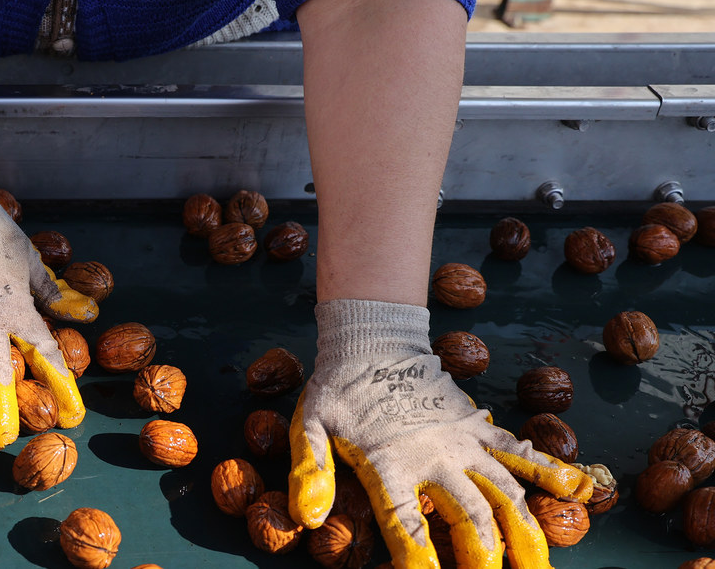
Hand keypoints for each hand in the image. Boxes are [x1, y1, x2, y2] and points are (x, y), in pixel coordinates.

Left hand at [288, 299, 592, 568]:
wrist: (372, 339)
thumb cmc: (339, 390)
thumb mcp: (308, 425)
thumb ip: (310, 470)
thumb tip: (308, 518)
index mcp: (388, 462)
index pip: (405, 524)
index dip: (418, 561)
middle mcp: (434, 456)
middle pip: (470, 519)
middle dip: (484, 560)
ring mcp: (462, 441)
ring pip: (505, 493)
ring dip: (526, 533)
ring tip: (540, 567)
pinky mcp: (478, 426)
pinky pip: (519, 450)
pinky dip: (549, 471)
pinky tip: (578, 491)